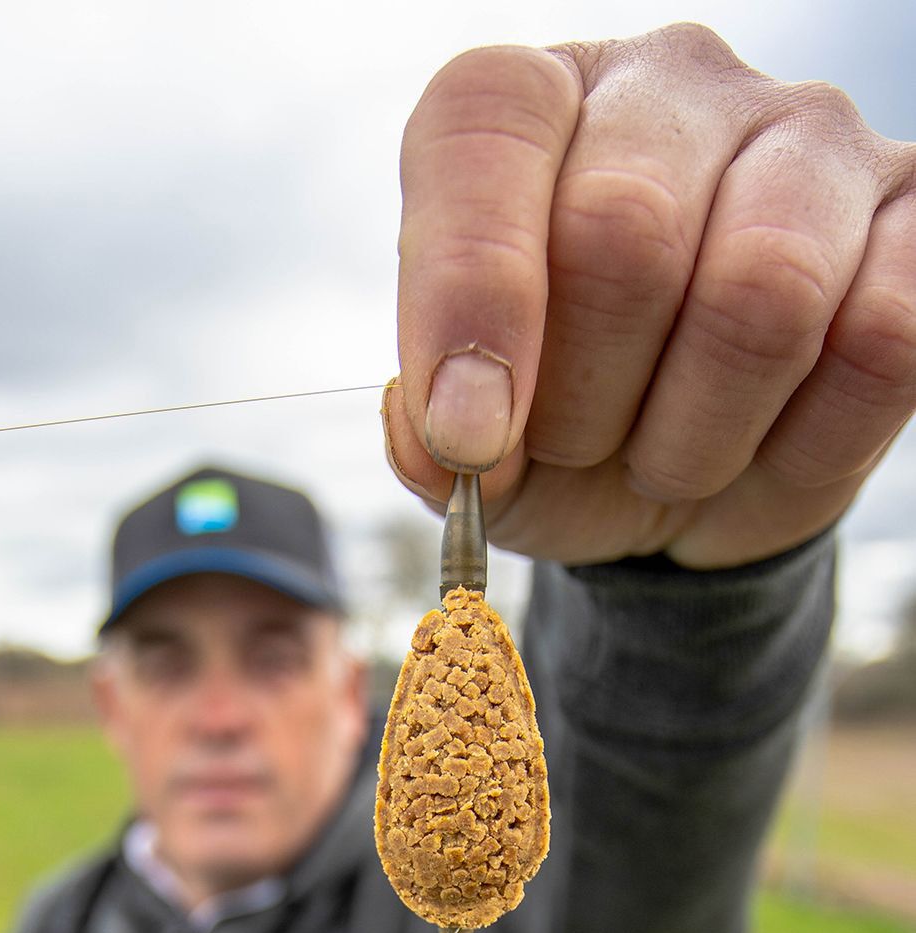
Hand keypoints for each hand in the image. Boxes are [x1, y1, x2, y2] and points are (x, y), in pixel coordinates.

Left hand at [383, 24, 915, 567]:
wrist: (679, 476)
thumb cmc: (558, 432)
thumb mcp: (468, 447)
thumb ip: (428, 436)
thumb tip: (445, 430)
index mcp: (536, 107)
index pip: (481, 133)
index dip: (469, 296)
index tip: (469, 434)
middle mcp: (674, 89)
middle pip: (624, 230)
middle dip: (585, 399)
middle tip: (578, 447)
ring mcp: (812, 146)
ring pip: (765, 293)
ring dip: (693, 436)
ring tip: (666, 458)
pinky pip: (880, 343)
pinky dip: (802, 446)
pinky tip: (761, 446)